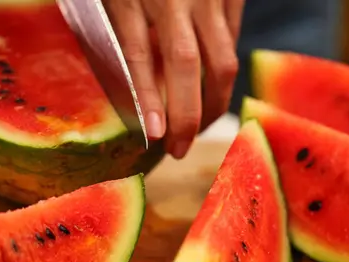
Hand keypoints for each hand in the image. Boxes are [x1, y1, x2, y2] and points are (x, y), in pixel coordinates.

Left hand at [104, 0, 244, 158]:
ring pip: (222, 62)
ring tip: (198, 128)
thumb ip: (116, 25)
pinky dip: (222, 75)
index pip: (139, 54)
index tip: (155, 136)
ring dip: (213, 104)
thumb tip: (130, 81)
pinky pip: (232, 44)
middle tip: (178, 149)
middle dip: (188, 115)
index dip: (147, 98)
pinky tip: (211, 92)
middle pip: (188, 65)